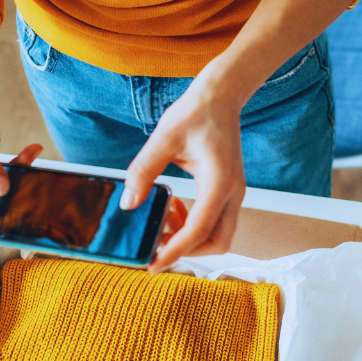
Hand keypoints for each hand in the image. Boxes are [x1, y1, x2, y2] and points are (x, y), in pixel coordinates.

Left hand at [121, 72, 247, 272]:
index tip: (152, 264)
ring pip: (218, 235)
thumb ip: (143, 171)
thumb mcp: (163, 139)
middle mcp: (233, 192)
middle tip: (155, 244)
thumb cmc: (195, 112)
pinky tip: (174, 206)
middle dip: (186, 250)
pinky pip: (215, 221)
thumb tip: (127, 204)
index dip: (175, 251)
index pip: (199, 230)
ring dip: (190, 238)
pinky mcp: (228, 191)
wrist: (221, 96)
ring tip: (163, 218)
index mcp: (219, 181)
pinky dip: (194, 225)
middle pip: (217, 242)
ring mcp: (234, 193)